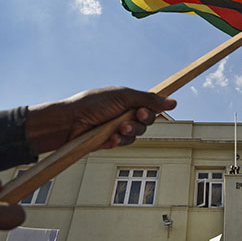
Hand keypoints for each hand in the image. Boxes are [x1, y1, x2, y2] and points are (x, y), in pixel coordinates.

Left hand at [26, 86, 176, 153]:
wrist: (69, 122)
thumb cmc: (91, 104)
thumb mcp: (123, 96)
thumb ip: (148, 99)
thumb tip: (172, 101)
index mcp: (128, 100)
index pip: (150, 105)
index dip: (153, 108)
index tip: (153, 109)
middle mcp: (124, 113)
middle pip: (146, 122)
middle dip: (140, 121)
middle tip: (132, 118)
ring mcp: (117, 128)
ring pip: (137, 134)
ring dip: (129, 132)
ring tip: (117, 129)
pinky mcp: (110, 141)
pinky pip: (123, 144)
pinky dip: (118, 141)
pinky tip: (109, 139)